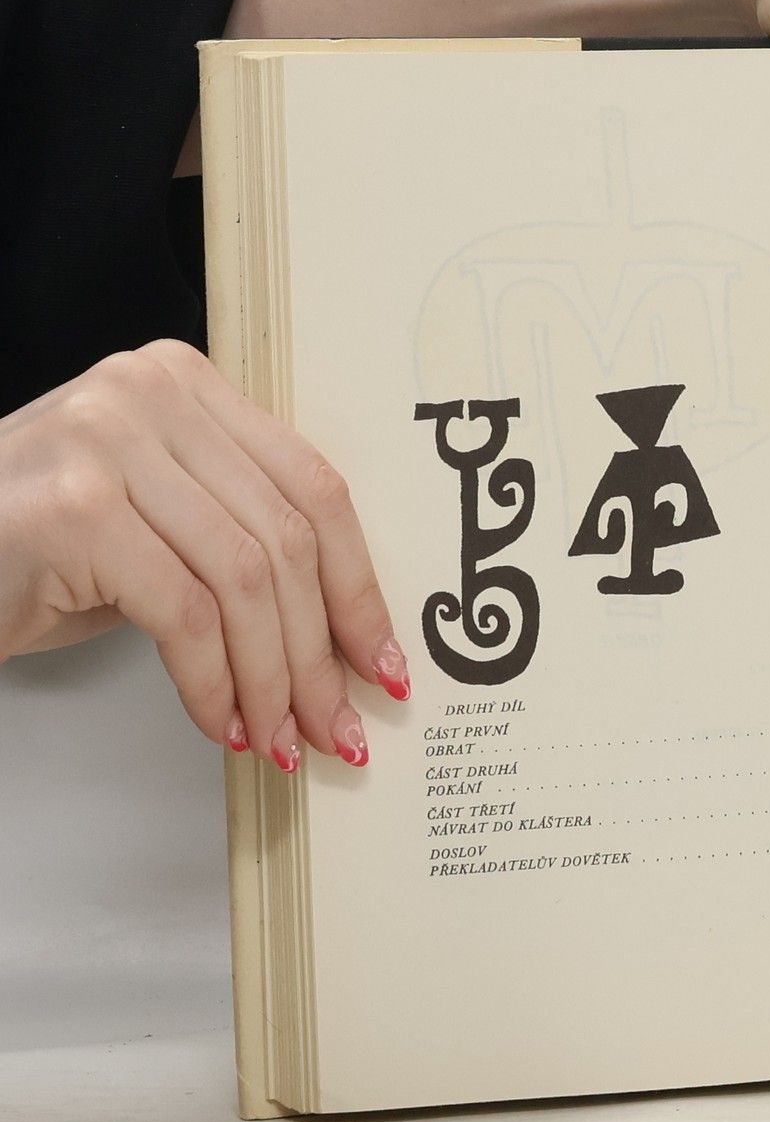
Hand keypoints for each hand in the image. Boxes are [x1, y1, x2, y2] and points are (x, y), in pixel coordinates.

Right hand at [0, 340, 407, 769]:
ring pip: (246, 581)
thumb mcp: (158, 522)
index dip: (360, 588)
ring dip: (273, 679)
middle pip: (286, 538)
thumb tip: (344, 635)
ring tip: (281, 738)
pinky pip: (185, 615)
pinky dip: (213, 684)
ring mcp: (108, 442)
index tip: (383, 663)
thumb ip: (242, 539)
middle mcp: (150, 394)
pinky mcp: (75, 511)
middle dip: (321, 651)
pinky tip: (221, 723)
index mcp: (187, 383)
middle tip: (338, 726)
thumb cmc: (35, 552)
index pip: (313, 489)